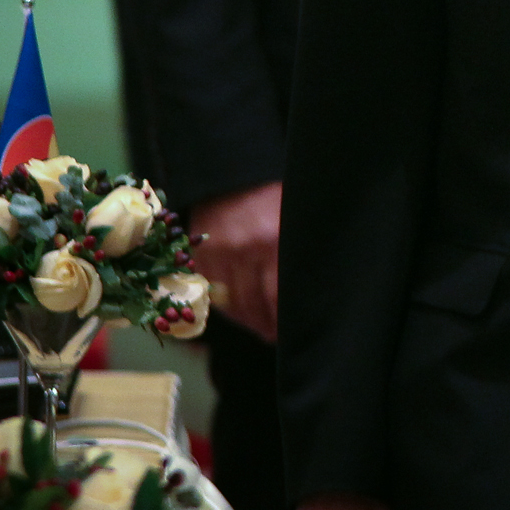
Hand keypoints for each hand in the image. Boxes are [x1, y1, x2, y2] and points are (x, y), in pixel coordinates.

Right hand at [190, 180, 282, 342]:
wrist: (232, 173)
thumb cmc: (273, 195)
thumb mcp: (296, 216)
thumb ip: (298, 251)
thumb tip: (306, 290)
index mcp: (277, 239)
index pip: (281, 293)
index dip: (287, 318)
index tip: (294, 330)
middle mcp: (249, 250)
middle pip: (259, 303)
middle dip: (270, 325)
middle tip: (278, 336)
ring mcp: (223, 255)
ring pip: (236, 304)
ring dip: (250, 322)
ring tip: (262, 329)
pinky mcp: (203, 257)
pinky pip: (215, 296)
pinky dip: (229, 309)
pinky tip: (242, 314)